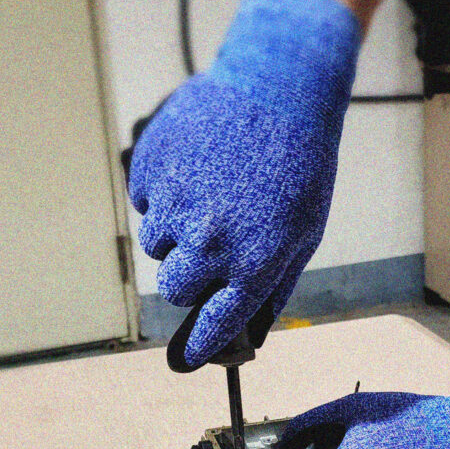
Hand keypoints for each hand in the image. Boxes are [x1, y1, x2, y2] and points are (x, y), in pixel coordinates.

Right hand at [128, 0, 360, 366]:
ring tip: (209, 198)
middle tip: (208, 248)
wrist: (276, 89)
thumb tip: (252, 328)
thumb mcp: (304, 233)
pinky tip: (196, 172)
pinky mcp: (151, 172)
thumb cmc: (300, 165)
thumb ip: (274, 282)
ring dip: (176, 234)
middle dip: (190, 276)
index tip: (186, 359)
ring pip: (156, 248)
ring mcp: (176, 206)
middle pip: (175, 289)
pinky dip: (163, 197)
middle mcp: (211, 242)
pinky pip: (145, 205)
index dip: (199, 345)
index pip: (216, 323)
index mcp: (254, 262)